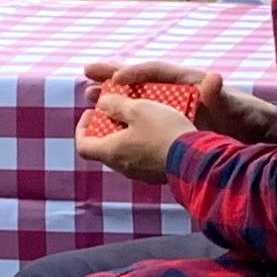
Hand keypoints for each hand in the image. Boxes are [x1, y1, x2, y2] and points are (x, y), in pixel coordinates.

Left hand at [76, 94, 194, 179]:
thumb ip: (115, 104)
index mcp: (111, 151)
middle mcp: (121, 166)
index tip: (91, 112)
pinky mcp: (156, 174)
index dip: (82, 127)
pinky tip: (155, 131)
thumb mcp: (138, 108)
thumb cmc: (163, 131)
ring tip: (137, 118)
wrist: (195, 158)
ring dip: (124, 134)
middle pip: (103, 148)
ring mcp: (139, 173)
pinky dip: (140, 143)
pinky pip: (141, 158)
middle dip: (105, 127)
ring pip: (123, 152)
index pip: (83, 145)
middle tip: (116, 110)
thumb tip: (101, 103)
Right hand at [79, 61, 274, 143]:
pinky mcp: (172, 121)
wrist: (256, 133)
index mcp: (190, 81)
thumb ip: (220, 96)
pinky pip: (143, 115)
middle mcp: (178, 90)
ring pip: (137, 97)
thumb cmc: (247, 117)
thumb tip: (212, 78)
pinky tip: (108, 124)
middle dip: (113, 75)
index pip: (158, 71)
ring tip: (87, 95)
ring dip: (113, 95)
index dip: (137, 73)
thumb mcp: (234, 106)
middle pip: (140, 79)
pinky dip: (124, 116)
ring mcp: (174, 106)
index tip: (118, 78)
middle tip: (86, 72)